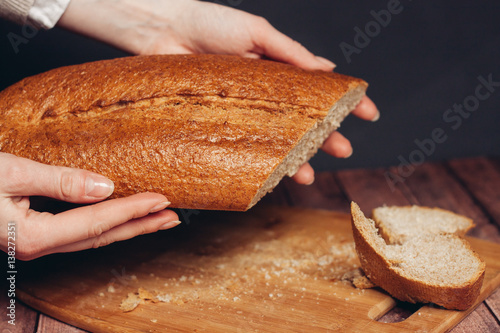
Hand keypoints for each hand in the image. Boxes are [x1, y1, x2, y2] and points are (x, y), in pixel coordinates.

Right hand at [0, 153, 179, 259]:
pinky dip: (106, 223)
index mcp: (34, 236)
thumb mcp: (10, 173)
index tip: (164, 201)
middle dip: (141, 226)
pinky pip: (80, 231)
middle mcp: (38, 245)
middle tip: (174, 216)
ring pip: (94, 236)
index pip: (98, 222)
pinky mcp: (33, 233)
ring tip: (158, 218)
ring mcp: (36, 243)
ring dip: (129, 226)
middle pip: (103, 235)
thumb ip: (59, 182)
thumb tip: (105, 187)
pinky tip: (120, 216)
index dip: (134, 211)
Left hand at [57, 0, 378, 184]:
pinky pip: (244, 146)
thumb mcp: (256, 32)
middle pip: (303, 121)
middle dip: (326, 138)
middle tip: (344, 152)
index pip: (321, 89)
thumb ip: (290, 52)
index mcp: (280, 70)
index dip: (347, 103)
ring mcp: (244, 110)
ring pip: (276, 140)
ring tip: (307, 176)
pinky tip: (270, 174)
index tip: (370, 115)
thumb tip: (326, 69)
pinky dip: (259, 162)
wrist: (161, 31)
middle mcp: (265, 94)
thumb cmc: (209, 24)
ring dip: (294, 159)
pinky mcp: (219, 122)